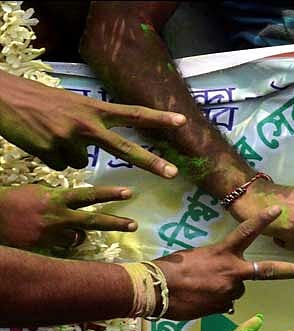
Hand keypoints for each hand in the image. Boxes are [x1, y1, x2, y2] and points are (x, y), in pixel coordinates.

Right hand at [0, 72, 185, 176]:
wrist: (3, 98)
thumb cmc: (38, 101)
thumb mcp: (71, 106)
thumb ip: (92, 124)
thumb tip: (95, 153)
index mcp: (94, 108)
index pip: (133, 113)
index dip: (158, 118)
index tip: (182, 122)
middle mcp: (86, 124)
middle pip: (125, 148)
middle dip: (150, 162)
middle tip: (173, 174)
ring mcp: (69, 139)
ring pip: (81, 162)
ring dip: (67, 153)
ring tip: (49, 134)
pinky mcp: (52, 152)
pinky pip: (61, 166)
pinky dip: (51, 157)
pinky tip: (39, 141)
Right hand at [0, 184, 135, 250]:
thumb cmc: (14, 199)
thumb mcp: (39, 191)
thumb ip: (60, 196)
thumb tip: (77, 200)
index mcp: (57, 198)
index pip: (89, 195)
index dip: (110, 194)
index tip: (129, 192)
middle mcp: (58, 216)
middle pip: (94, 220)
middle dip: (116, 223)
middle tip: (133, 225)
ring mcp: (52, 233)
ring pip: (79, 238)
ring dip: (79, 235)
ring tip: (69, 230)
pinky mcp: (44, 247)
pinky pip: (62, 247)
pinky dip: (63, 243)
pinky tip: (52, 238)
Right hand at [154, 206, 293, 318]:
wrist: (153, 290)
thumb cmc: (169, 268)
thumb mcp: (196, 258)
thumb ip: (217, 265)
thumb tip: (227, 284)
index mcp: (223, 252)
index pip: (246, 232)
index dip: (263, 220)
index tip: (279, 210)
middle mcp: (232, 272)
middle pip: (267, 271)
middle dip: (291, 271)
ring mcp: (229, 292)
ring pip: (237, 290)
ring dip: (225, 289)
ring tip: (201, 288)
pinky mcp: (222, 308)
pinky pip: (224, 304)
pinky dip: (215, 302)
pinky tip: (198, 299)